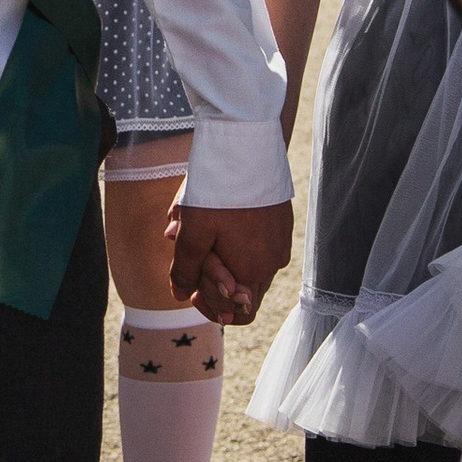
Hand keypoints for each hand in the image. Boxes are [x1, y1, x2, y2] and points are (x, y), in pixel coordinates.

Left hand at [170, 196, 291, 326]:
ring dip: (222, 255)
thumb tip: (179, 295)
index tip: (192, 291)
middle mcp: (273, 262)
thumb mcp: (192, 233)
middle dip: (213, 278)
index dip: (212, 308)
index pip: (239, 315)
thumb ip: (185, 270)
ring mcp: (281, 241)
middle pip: (243, 289)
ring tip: (198, 227)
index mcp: (252, 272)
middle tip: (190, 253)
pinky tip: (215, 215)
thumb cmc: (219, 192)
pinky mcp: (281, 222)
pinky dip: (236, 239)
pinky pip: (258, 243)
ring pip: (249, 263)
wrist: (247, 146)